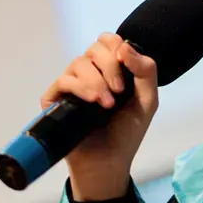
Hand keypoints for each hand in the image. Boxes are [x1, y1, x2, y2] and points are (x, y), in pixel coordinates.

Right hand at [41, 34, 157, 200]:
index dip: (115, 45)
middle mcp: (90, 73)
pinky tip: (93, 102)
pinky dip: (80, 87)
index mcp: (110, 69)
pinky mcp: (56, 100)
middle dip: (109, 66)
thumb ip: (145, 69)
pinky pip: (63, 81)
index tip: (125, 63)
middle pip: (94, 49)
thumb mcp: (147, 99)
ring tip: (107, 104)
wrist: (109, 162)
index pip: (107, 40)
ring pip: (78, 63)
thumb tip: (124, 46)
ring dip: (96, 80)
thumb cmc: (128, 131)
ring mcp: (72, 85)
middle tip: (120, 91)